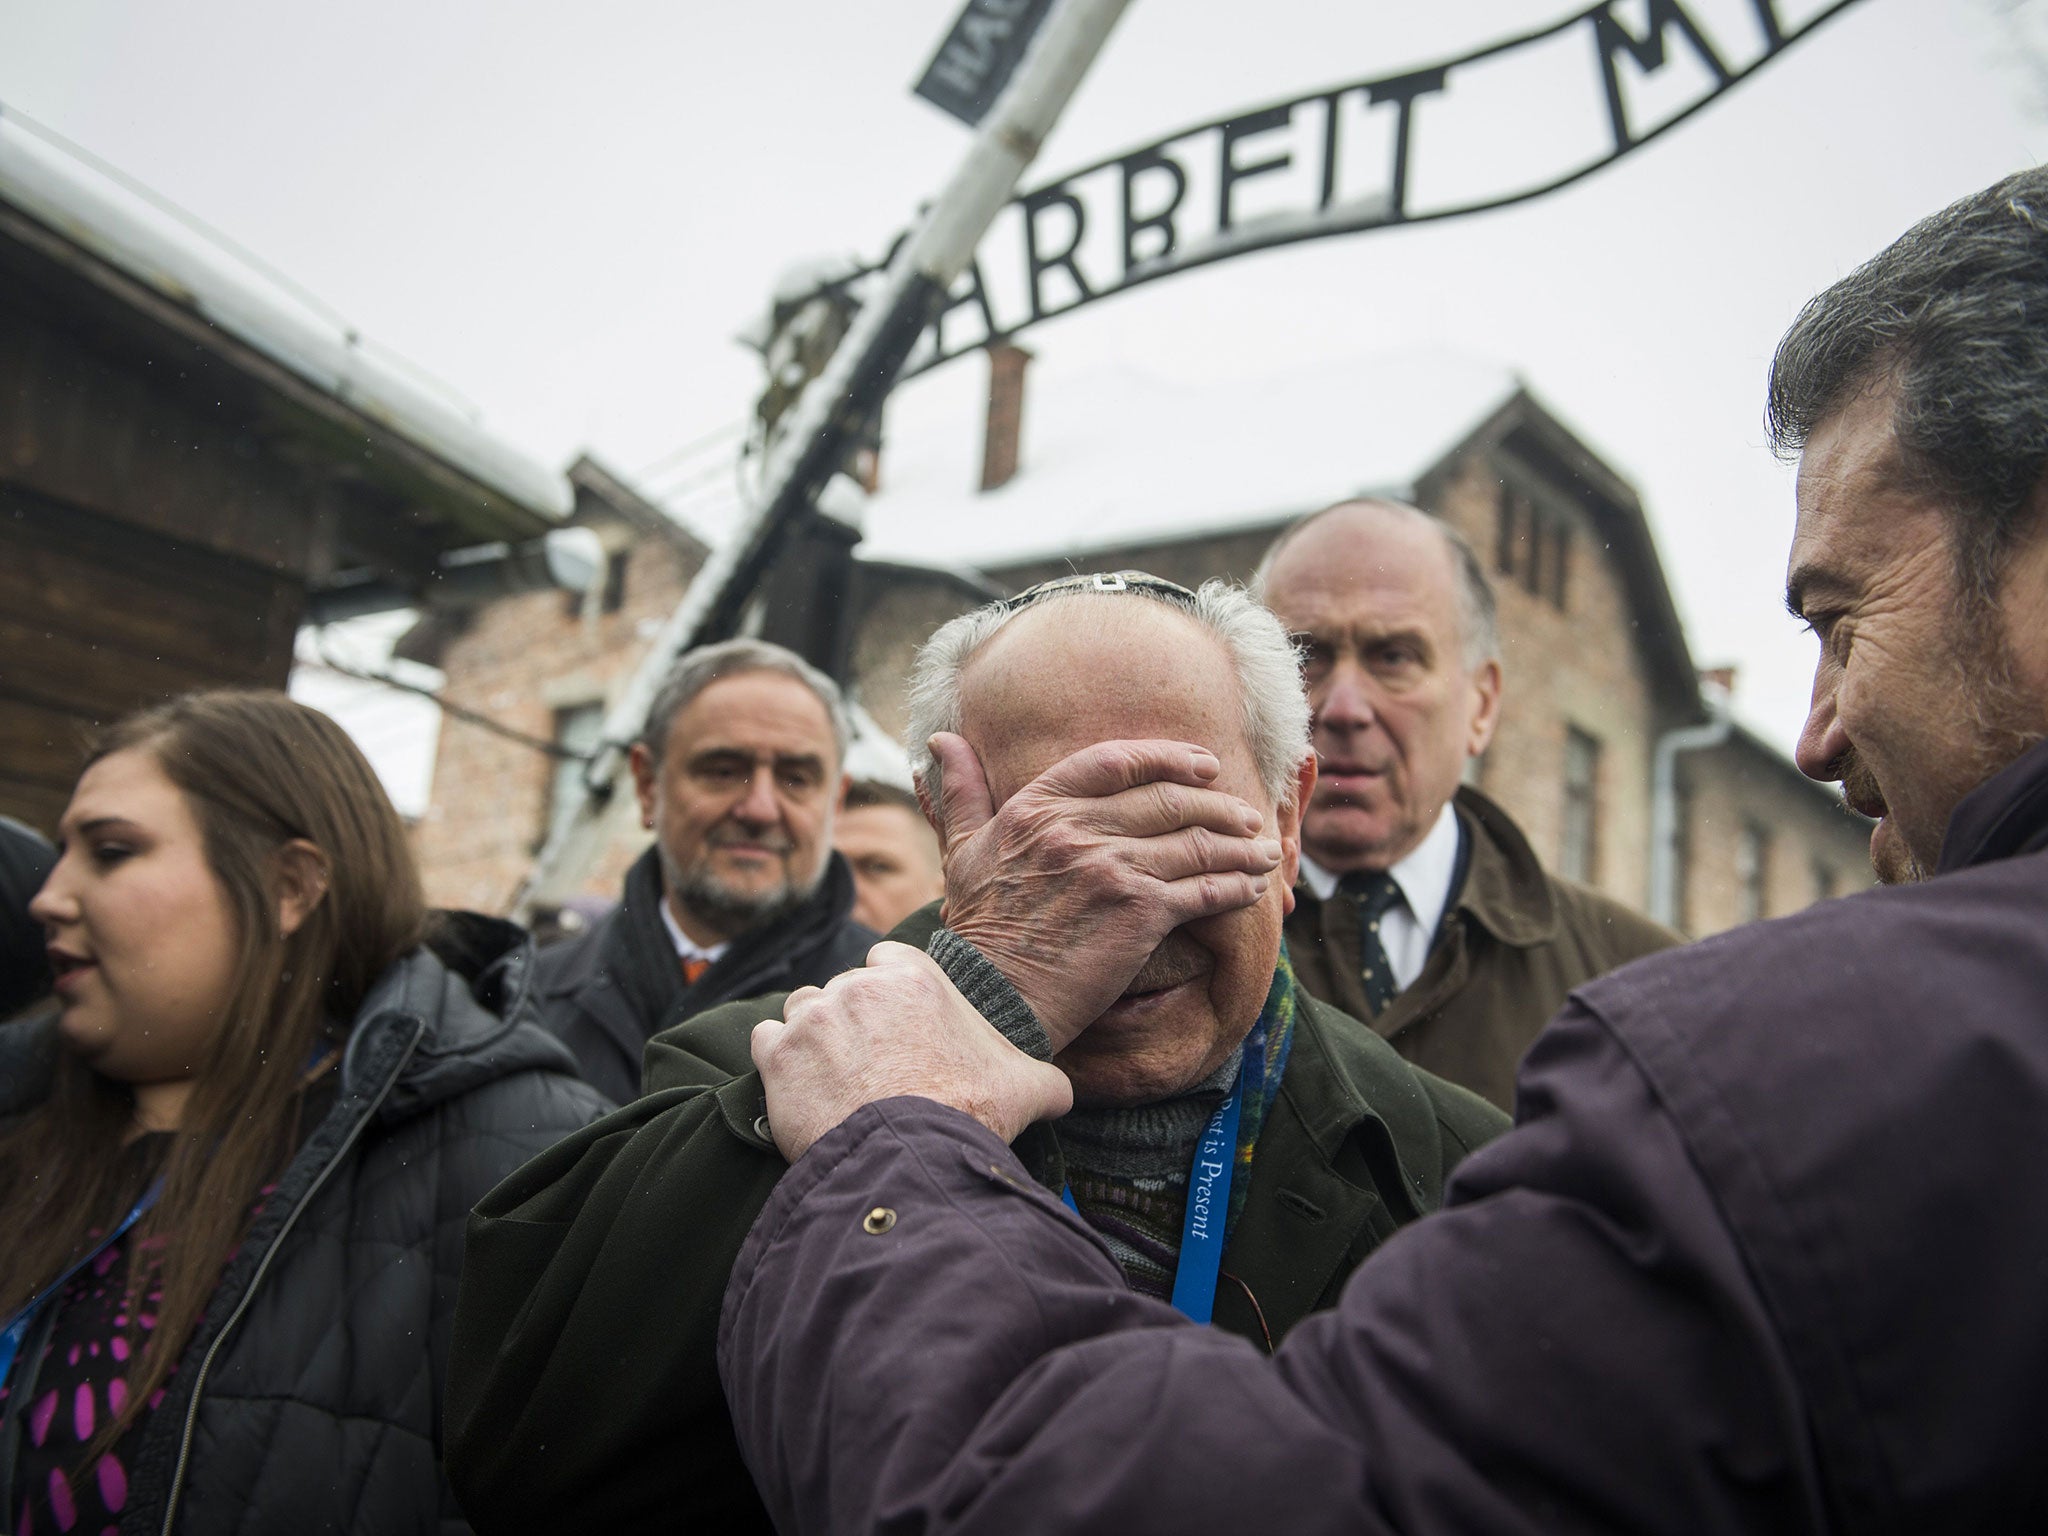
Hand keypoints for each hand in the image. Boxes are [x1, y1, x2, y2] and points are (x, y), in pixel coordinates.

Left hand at [752, 942, 1073, 1160]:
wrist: (908, 1157)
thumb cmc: (968, 1114)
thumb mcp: (1026, 1088)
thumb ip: (1047, 1080)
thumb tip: (1065, 1094)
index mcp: (914, 977)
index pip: (886, 961)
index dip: (887, 992)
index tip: (895, 1027)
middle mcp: (858, 985)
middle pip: (842, 988)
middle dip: (851, 1020)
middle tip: (868, 1066)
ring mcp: (814, 1017)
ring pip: (801, 1010)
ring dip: (811, 1036)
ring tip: (833, 1078)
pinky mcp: (778, 1055)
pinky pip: (765, 1042)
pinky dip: (776, 1062)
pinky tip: (799, 1089)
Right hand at [926, 733, 1280, 1050]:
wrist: (988, 1000)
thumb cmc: (977, 931)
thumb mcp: (961, 850)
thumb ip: (962, 792)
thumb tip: (941, 740)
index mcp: (1037, 806)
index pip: (1115, 760)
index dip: (1167, 757)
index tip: (1203, 763)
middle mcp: (1076, 828)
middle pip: (1168, 799)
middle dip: (1218, 805)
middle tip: (1247, 814)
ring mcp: (1110, 867)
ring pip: (1195, 843)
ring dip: (1240, 847)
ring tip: (1265, 851)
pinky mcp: (1139, 912)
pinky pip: (1204, 890)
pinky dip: (1237, 888)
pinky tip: (1255, 889)